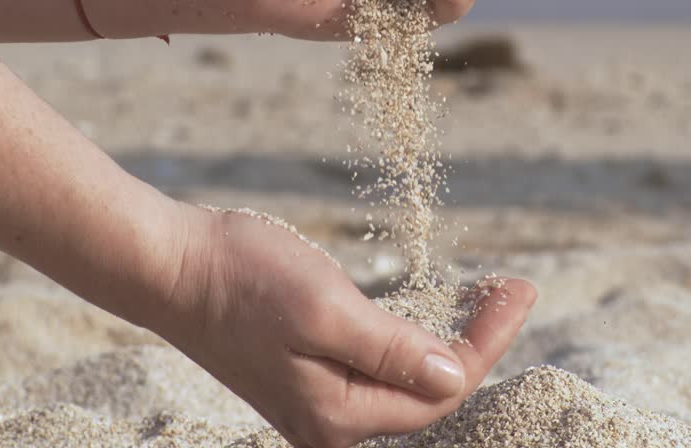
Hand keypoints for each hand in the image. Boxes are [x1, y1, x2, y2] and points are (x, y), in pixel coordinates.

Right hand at [154, 207, 535, 447]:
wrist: (170, 267)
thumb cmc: (242, 279)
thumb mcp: (325, 307)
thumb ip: (392, 350)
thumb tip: (454, 376)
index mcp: (338, 415)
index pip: (441, 389)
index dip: (488, 341)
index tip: (519, 289)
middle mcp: (329, 422)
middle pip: (428, 393)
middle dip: (476, 341)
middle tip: (511, 287)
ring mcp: (314, 401)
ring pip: (404, 380)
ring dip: (447, 338)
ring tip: (482, 295)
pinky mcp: (303, 375)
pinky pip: (376, 368)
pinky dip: (410, 338)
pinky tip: (426, 311)